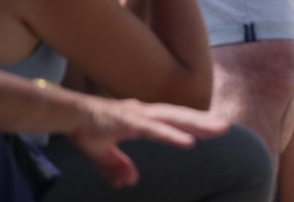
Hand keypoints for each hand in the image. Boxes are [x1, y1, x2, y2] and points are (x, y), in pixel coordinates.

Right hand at [70, 97, 228, 187]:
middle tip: (226, 127)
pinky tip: (187, 141)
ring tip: (217, 130)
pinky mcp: (128, 122)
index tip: (214, 126)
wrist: (67, 115)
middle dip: (204, 121)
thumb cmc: (87, 128)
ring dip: (196, 125)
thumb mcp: (102, 153)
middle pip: (180, 116)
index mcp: (142, 117)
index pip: (174, 119)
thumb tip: (129, 182)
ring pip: (174, 119)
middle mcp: (145, 112)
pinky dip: (172, 135)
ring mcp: (138, 115)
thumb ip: (116, 166)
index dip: (194, 123)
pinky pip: (154, 130)